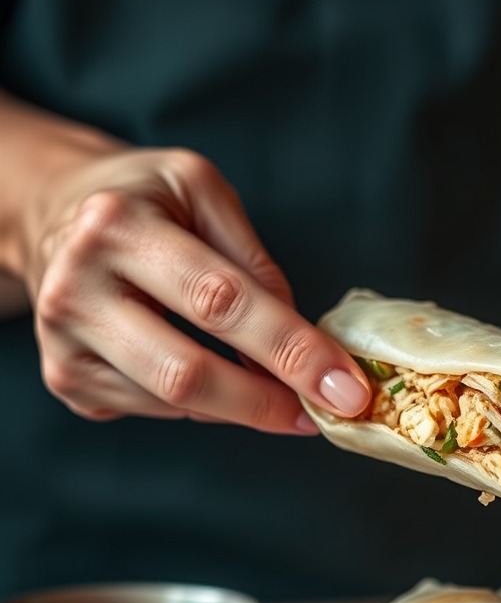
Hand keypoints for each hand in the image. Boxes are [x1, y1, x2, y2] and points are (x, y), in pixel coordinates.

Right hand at [20, 145, 369, 430]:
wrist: (52, 212)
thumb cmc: (143, 199)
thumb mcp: (201, 190)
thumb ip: (254, 261)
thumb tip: (299, 338)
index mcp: (118, 228)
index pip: (221, 302)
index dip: (291, 350)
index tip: (345, 387)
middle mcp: (76, 288)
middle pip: (188, 372)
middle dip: (270, 403)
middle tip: (328, 413)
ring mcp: (64, 342)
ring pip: (174, 403)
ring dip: (243, 406)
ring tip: (278, 388)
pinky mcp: (66, 378)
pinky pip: (155, 410)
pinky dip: (204, 404)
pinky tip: (217, 377)